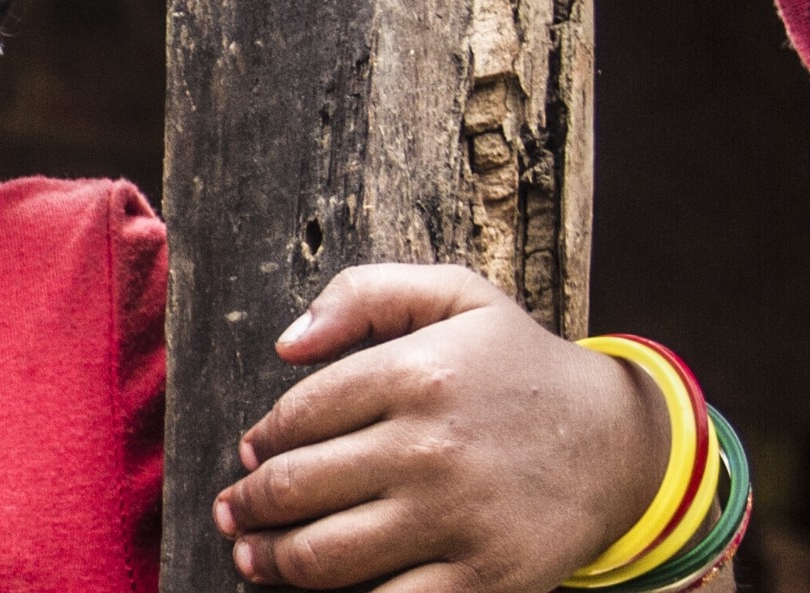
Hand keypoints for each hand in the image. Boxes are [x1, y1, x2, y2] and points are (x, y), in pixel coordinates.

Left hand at [211, 264, 671, 592]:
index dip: (261, 441)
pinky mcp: (485, 578)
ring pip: (323, 556)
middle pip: (296, 489)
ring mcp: (458, 518)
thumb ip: (364, 294)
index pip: (296, 416)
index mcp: (418, 374)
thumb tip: (286, 343)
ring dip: (270, 561)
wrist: (623, 443)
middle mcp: (432, 448)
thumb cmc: (522, 368)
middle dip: (248, 507)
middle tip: (233, 513)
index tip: (253, 456)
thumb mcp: (458, 296)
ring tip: (253, 558)